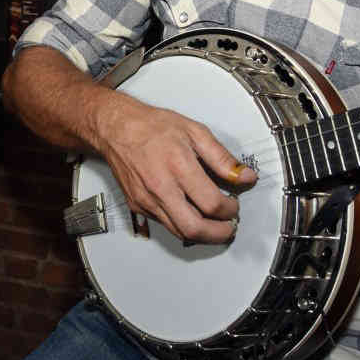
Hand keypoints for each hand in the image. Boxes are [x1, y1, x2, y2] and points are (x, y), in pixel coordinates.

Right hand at [95, 94, 257, 243]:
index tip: (234, 206)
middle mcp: (160, 187)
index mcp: (178, 166)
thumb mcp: (195, 132)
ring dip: (202, 233)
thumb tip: (244, 176)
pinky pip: (165, 224)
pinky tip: (190, 213)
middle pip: (195, 228)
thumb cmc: (151, 126)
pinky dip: (182, 224)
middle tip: (228, 227)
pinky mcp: (137, 205)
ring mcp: (147, 200)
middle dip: (218, 234)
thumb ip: (222, 158)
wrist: (115, 128)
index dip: (230, 210)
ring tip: (213, 223)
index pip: (212, 203)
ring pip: (179, 232)